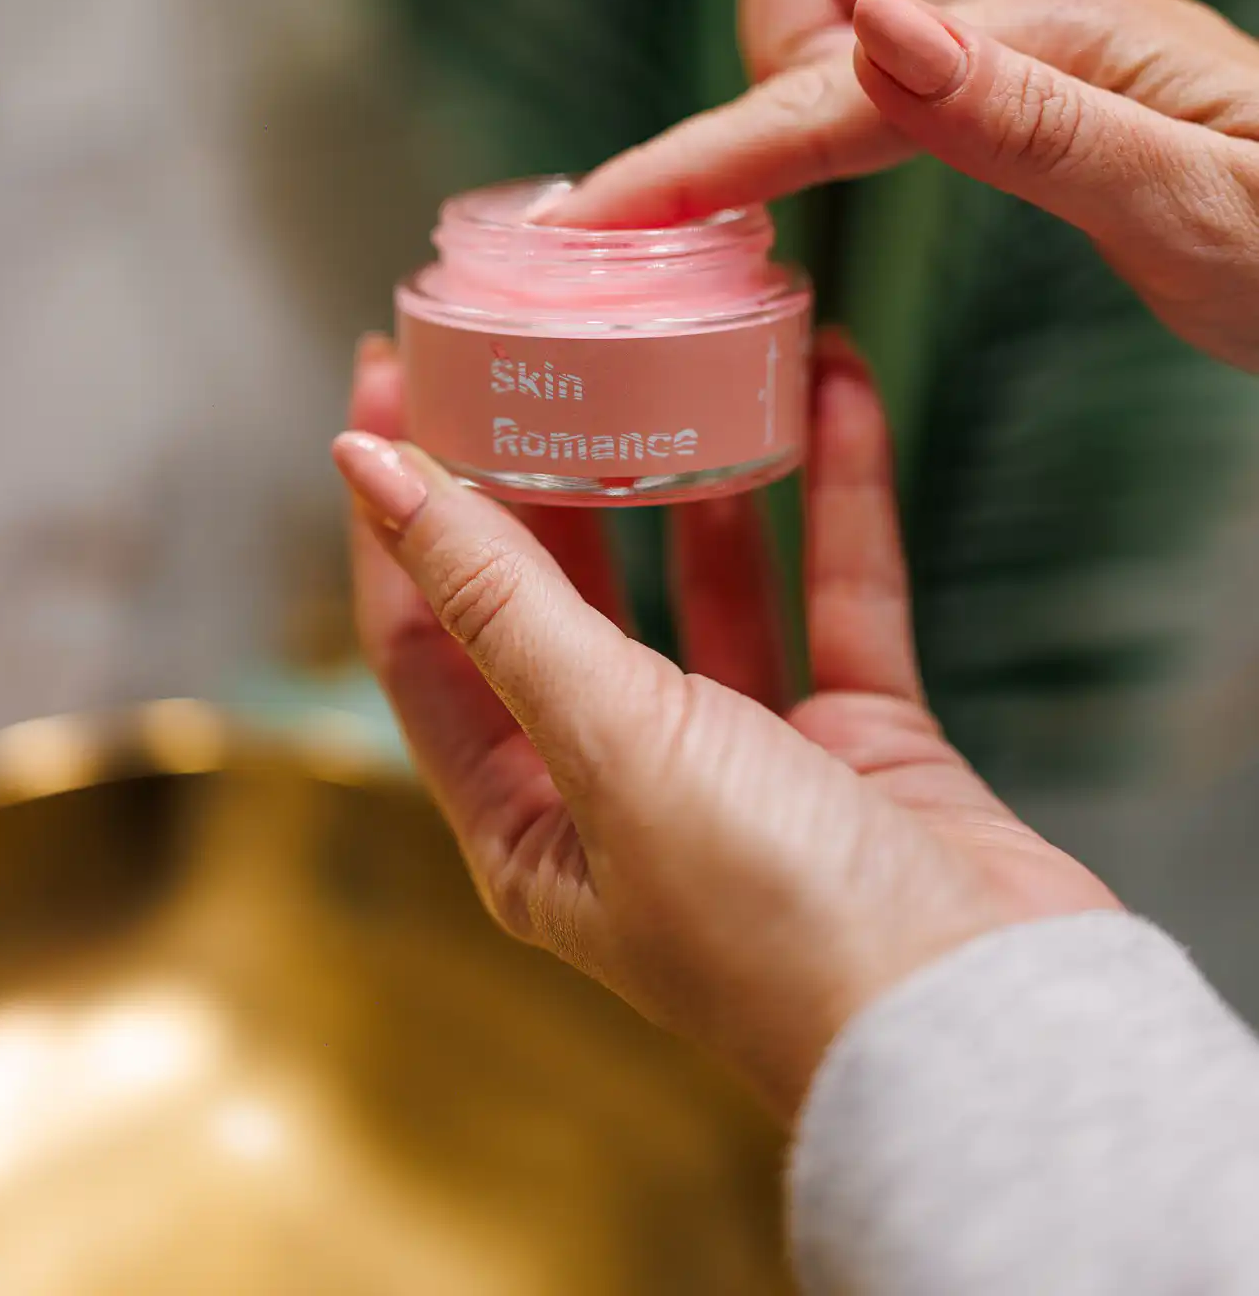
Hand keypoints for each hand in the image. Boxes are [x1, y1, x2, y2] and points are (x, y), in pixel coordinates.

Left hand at [335, 333, 1115, 1122]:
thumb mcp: (610, 743)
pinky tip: (831, 387)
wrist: (991, 1028)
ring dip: (696, 466)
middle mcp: (622, 789)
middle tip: (527, 337)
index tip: (393, 374)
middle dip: (540, 465)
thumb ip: (501, 599)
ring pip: (701, 581)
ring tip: (675, 350)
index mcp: (525, 823)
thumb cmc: (772, 921)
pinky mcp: (858, 739)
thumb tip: (374, 474)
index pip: (425, 634)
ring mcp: (746, 761)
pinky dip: (835, 496)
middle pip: (557, 594)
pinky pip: (835, 592)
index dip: (399, 505)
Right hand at [559, 0, 1258, 371]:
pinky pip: (870, 7)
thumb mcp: (1195, 204)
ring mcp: (1009, 10)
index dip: (706, 156)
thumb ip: (1026, 116)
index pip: (825, 87)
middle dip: (763, 50)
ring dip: (786, 48)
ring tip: (838, 161)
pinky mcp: (1008, 46)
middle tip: (819, 175)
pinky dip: (820, 59)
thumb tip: (872, 24)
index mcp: (1046, 32)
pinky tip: (848, 120)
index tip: (598, 222)